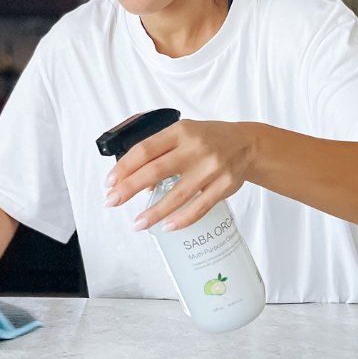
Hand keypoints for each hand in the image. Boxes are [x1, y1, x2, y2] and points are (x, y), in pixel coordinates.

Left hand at [103, 120, 255, 231]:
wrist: (248, 144)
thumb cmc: (209, 139)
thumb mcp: (184, 134)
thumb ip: (161, 153)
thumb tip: (139, 184)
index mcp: (181, 132)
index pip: (145, 149)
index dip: (124, 167)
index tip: (109, 182)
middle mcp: (195, 148)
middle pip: (155, 171)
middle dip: (129, 188)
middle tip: (112, 201)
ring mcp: (211, 168)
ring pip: (177, 195)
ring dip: (154, 212)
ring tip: (137, 223)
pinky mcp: (224, 186)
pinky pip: (199, 207)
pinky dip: (181, 219)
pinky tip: (167, 226)